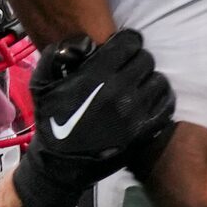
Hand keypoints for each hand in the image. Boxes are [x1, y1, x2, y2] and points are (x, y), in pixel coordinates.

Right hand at [19, 30, 176, 200]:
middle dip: (137, 60)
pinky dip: (161, 99)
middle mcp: (119, 91)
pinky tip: (149, 100)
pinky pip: (167, 105)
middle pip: (147, 59)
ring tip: (138, 85)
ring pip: (159, 81)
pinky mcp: (144, 131)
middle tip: (128, 68)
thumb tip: (83, 41)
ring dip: (149, 80)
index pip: (130, 42)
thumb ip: (55, 55)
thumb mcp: (40, 85)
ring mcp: (135, 113)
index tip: (122, 48)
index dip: (126, 41)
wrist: (61, 164)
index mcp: (96, 75)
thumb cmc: (51, 122)